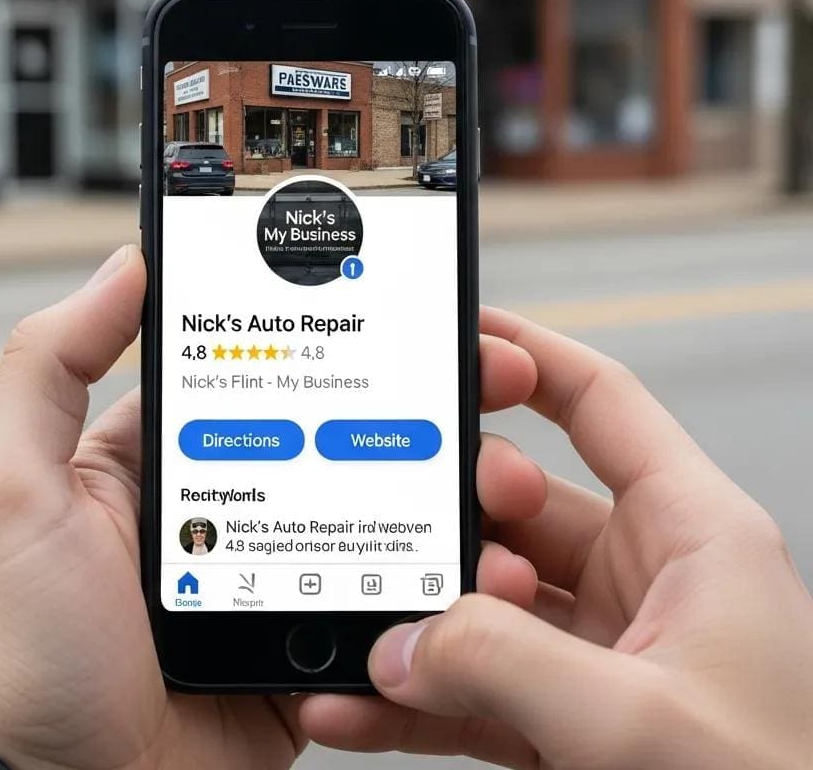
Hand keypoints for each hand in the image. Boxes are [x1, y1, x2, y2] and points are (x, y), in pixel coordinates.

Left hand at [0, 250, 547, 769]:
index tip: (406, 307)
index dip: (337, 333)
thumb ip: (49, 366)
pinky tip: (479, 568)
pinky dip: (435, 586)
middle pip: (342, 432)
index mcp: (169, 454)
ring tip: (501, 479)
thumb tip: (124, 263)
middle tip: (486, 382)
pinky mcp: (309, 644)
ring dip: (444, 494)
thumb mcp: (10, 487)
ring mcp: (276, 572)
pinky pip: (385, 602)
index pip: (266, 367)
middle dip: (420, 406)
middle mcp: (231, 502)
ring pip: (379, 513)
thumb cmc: (20, 648)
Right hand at [302, 307, 812, 768]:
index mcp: (693, 536)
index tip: (454, 333)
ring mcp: (602, 651)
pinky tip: (362, 703)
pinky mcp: (570, 717)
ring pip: (485, 600)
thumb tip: (401, 639)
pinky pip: (476, 683)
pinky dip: (417, 694)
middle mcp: (645, 580)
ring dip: (419, 617)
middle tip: (403, 541)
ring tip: (361, 629)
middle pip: (518, 503)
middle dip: (452, 519)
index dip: (525, 355)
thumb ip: (510, 665)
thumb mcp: (645, 722)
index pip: (599, 404)